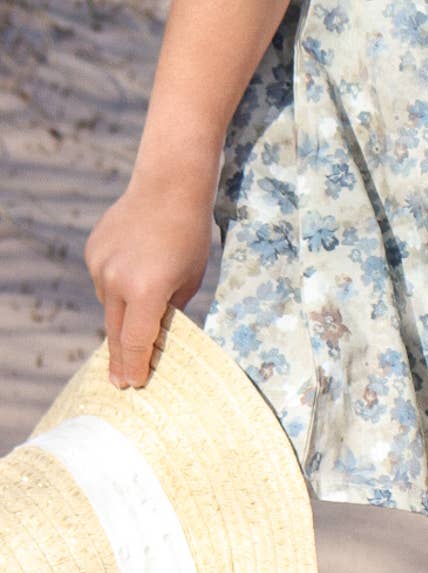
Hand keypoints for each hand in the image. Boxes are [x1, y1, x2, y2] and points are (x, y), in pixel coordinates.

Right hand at [85, 183, 214, 387]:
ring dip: (122, 311)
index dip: (135, 366)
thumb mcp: (190, 279)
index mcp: (146, 291)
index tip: (132, 385)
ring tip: (145, 292)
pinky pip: (103, 280)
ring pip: (108, 303)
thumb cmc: (189, 235)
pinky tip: (136, 264)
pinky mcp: (92, 252)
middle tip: (120, 381)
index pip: (136, 341)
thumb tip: (155, 336)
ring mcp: (99, 266)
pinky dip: (117, 283)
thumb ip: (169, 310)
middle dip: (119, 357)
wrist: (169, 187)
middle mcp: (116, 282)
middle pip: (115, 331)